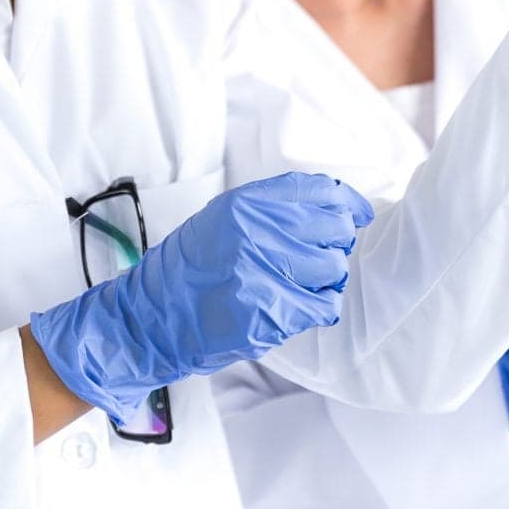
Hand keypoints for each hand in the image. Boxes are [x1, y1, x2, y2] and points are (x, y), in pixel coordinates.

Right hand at [29, 172, 373, 424]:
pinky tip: (304, 304)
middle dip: (334, 243)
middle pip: (333, 228)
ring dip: (327, 277)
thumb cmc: (190, 270)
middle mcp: (256, 232)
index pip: (320, 191)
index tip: (356, 214)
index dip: (347, 203)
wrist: (152, 318)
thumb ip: (272, 209)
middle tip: (318, 255)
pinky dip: (321, 305)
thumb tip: (334, 205)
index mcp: (245, 204)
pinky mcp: (268, 312)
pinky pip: (323, 304)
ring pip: (333, 267)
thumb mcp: (222, 219)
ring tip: (303, 283)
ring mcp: (263, 272)